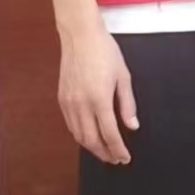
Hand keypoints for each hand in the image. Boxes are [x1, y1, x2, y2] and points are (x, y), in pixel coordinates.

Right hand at [58, 26, 139, 165]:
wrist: (80, 35)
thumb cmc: (104, 51)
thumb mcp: (123, 76)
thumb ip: (127, 104)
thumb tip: (132, 126)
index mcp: (99, 99)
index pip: (110, 134)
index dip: (118, 149)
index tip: (125, 158)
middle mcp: (81, 104)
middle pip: (92, 140)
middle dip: (104, 153)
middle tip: (115, 159)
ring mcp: (69, 102)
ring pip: (79, 135)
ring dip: (92, 147)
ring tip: (104, 151)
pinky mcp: (62, 98)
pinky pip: (70, 124)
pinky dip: (80, 135)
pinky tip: (90, 136)